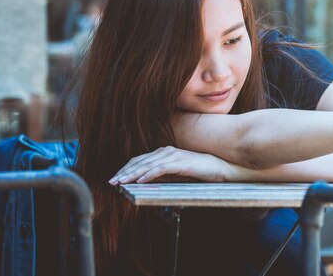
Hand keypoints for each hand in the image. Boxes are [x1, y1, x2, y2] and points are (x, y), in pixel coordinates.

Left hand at [108, 146, 233, 184]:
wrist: (219, 168)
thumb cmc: (199, 172)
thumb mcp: (175, 174)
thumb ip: (160, 175)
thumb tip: (143, 181)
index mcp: (164, 153)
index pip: (140, 160)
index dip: (126, 169)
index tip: (115, 179)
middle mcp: (166, 151)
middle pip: (140, 161)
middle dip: (125, 172)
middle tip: (112, 182)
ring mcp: (173, 155)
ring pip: (148, 164)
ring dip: (133, 174)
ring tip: (122, 182)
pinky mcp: (180, 162)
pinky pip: (161, 168)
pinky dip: (149, 174)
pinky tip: (140, 180)